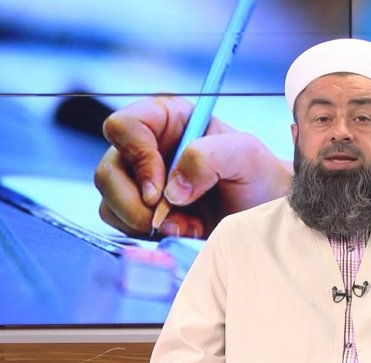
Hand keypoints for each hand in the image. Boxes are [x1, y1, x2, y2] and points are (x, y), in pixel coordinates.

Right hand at [94, 97, 291, 237]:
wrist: (263, 212)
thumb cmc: (257, 176)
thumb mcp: (245, 155)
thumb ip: (209, 157)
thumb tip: (171, 190)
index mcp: (166, 119)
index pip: (122, 127)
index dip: (136, 158)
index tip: (161, 191)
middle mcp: (145, 147)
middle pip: (107, 171)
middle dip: (135, 202)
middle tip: (170, 218)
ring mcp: (138, 181)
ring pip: (108, 203)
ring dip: (145, 222)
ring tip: (188, 224)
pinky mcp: (138, 211)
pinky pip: (120, 225)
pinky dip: (150, 235)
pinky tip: (184, 231)